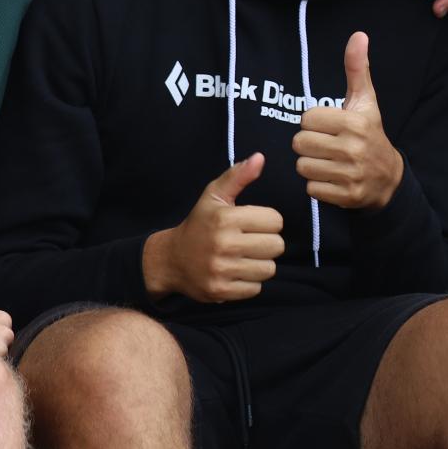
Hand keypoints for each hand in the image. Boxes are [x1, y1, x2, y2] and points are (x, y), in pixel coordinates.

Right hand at [143, 153, 284, 301]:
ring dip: (261, 263)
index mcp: (225, 218)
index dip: (268, 221)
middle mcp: (223, 244)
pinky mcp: (221, 291)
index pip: (275, 221)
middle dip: (267, 243)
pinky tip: (236, 272)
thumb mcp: (214, 196)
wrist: (171, 260)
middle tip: (251, 241)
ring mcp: (221, 270)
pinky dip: (250, 282)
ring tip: (244, 257)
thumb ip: (238, 176)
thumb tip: (260, 157)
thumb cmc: (199, 224)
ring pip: (269, 269)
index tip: (254, 223)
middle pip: (276, 246)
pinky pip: (256, 288)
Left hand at [293, 32, 403, 209]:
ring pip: (302, 166)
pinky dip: (317, 185)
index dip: (313, 123)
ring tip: (328, 161)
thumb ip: (357, 68)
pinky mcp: (345, 196)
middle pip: (300, 143)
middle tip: (326, 145)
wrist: (388, 178)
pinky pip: (310, 188)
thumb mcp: (365, 101)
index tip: (329, 126)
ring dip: (311, 164)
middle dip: (309, 144)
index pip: (306, 119)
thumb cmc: (369, 133)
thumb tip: (358, 35)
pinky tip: (332, 177)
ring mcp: (350, 174)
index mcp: (355, 122)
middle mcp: (353, 148)